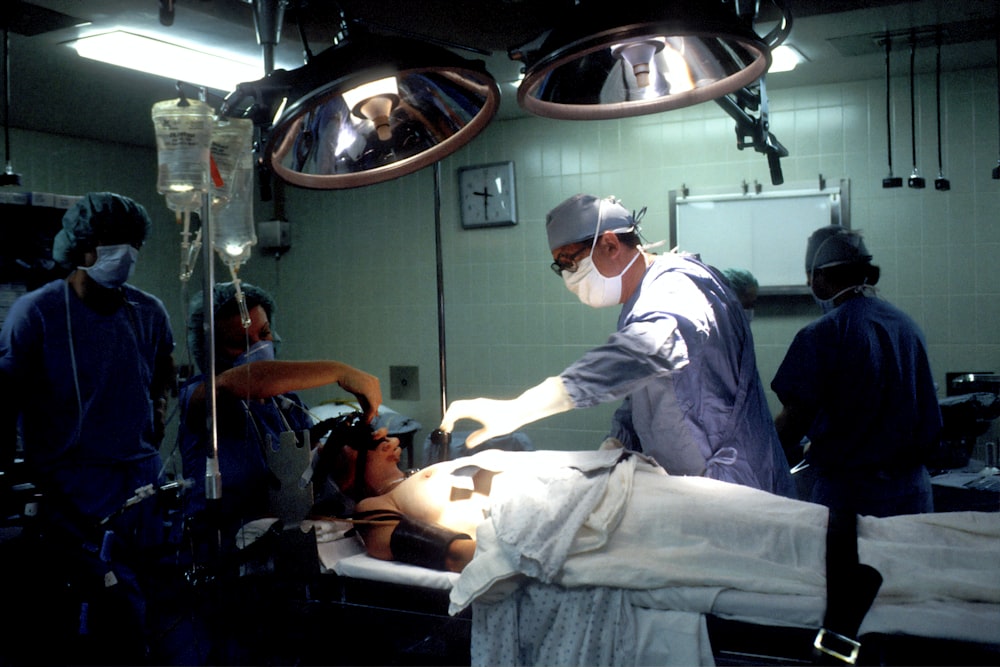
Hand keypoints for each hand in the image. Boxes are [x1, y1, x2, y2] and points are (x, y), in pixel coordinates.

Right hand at [337, 367, 381, 423]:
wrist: (341, 373)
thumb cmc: (348, 381)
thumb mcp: (359, 391)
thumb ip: (365, 400)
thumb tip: (369, 412)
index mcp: (375, 382)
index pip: (377, 398)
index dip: (374, 408)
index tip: (369, 416)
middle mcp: (376, 383)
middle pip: (378, 402)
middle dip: (373, 412)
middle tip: (367, 420)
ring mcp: (373, 386)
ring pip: (376, 405)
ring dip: (371, 415)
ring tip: (365, 421)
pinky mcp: (368, 391)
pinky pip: (372, 405)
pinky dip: (369, 414)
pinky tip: (365, 419)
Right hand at [439, 377, 574, 448]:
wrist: (518, 410)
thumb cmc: (506, 420)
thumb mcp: (491, 432)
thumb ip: (478, 438)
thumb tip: (467, 445)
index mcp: (475, 409)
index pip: (455, 412)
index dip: (447, 420)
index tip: (444, 430)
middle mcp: (475, 403)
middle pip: (455, 406)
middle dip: (447, 416)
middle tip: (445, 429)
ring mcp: (478, 402)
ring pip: (460, 405)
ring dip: (453, 414)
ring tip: (451, 426)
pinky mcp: (481, 403)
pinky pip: (466, 405)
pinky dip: (459, 412)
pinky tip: (461, 420)